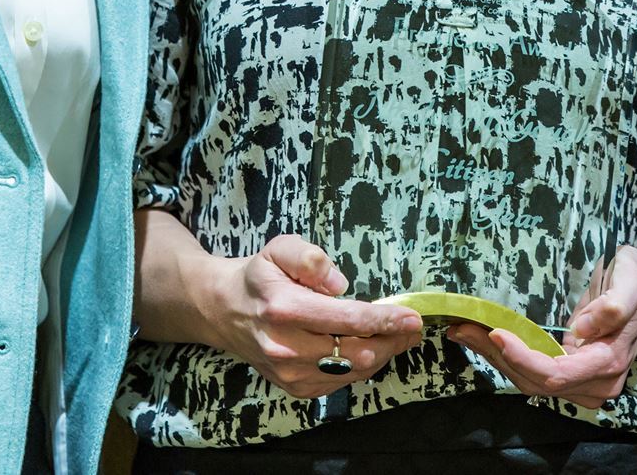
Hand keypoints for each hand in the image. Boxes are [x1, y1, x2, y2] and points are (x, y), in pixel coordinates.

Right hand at [198, 235, 422, 398]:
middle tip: (412, 327)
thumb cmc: (259, 276)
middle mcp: (286, 347)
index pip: (346, 319)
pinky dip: (362, 367)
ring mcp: (289, 373)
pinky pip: (340, 382)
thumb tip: (339, 284)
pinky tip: (372, 349)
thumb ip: (310, 258)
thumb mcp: (279, 248)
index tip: (412, 316)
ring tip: (400, 337)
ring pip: (352, 371)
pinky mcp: (294, 388)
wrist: (224, 311)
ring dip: (383, 355)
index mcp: (285, 308)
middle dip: (392, 340)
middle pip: (356, 352)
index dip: (384, 319)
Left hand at [446, 244, 636, 407]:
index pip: (556, 374)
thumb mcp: (631, 283)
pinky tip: (483, 339)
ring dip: (495, 358)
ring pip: (529, 382)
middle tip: (463, 327)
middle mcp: (594, 384)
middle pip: (535, 382)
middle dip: (497, 356)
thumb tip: (583, 329)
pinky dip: (506, 358)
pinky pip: (532, 374)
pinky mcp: (569, 375)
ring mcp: (581, 384)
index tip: (496, 334)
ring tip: (464, 331)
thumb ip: (613, 306)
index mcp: (608, 364)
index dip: (523, 358)